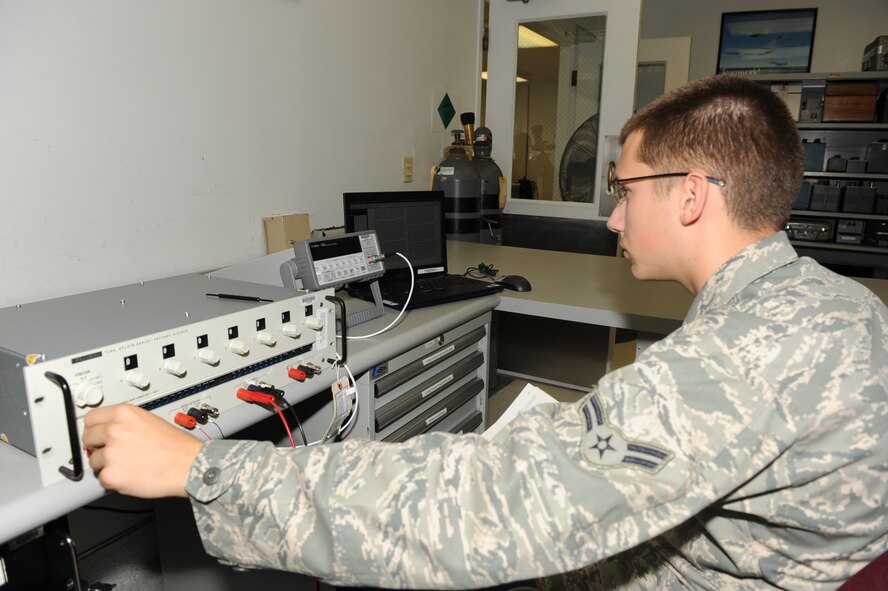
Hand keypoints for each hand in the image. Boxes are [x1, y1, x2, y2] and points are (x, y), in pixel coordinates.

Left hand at [82, 404, 203, 497]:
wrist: (187, 465)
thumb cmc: (175, 446)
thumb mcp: (149, 420)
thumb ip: (126, 423)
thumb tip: (110, 430)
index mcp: (124, 414)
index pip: (91, 418)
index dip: (93, 428)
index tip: (95, 433)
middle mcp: (114, 430)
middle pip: (87, 438)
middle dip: (96, 446)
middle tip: (111, 451)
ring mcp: (110, 453)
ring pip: (94, 460)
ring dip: (107, 464)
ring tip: (129, 464)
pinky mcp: (111, 474)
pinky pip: (102, 479)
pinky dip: (114, 480)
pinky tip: (131, 475)